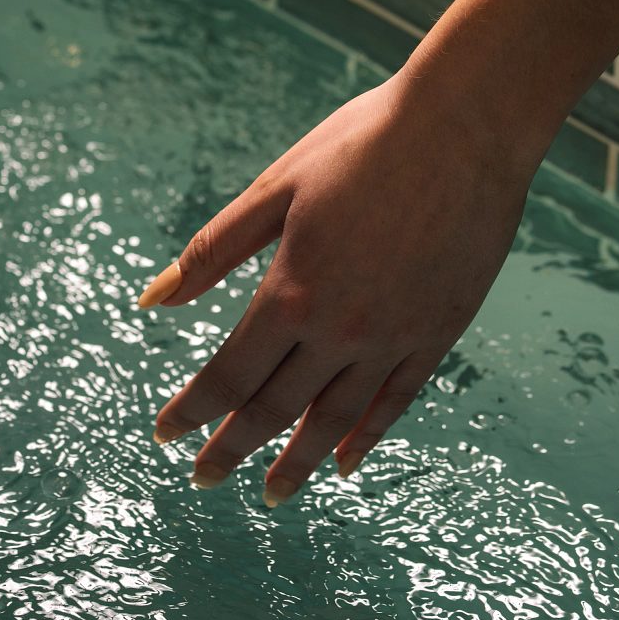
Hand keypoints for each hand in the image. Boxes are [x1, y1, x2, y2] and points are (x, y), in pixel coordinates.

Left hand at [137, 68, 533, 504]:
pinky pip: (395, 401)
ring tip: (271, 493)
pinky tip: (345, 463)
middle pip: (275, 409)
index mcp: (292, 292)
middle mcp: (342, 330)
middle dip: (233, 448)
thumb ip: (213, 252)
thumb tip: (151, 301)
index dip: (193, 411)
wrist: (467, 126)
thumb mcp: (275, 187)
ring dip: (297, 460)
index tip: (163, 435)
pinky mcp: (438, 332)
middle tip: (202, 478)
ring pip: (335, 419)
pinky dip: (366, 436)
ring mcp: (395, 337)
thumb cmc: (361, 143)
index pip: (228, 375)